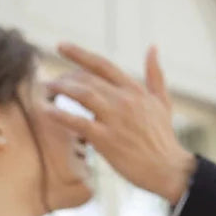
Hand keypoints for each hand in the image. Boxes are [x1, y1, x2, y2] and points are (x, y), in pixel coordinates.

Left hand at [48, 44, 196, 203]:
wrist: (169, 169)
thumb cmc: (164, 139)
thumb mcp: (163, 102)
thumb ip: (155, 74)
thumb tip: (152, 47)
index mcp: (135, 90)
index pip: (103, 65)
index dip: (79, 54)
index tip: (61, 46)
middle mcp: (124, 100)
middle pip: (88, 78)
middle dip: (65, 76)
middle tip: (51, 81)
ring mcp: (115, 119)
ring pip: (82, 94)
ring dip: (61, 89)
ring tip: (46, 88)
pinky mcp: (107, 140)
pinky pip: (79, 123)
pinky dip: (61, 115)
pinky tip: (47, 111)